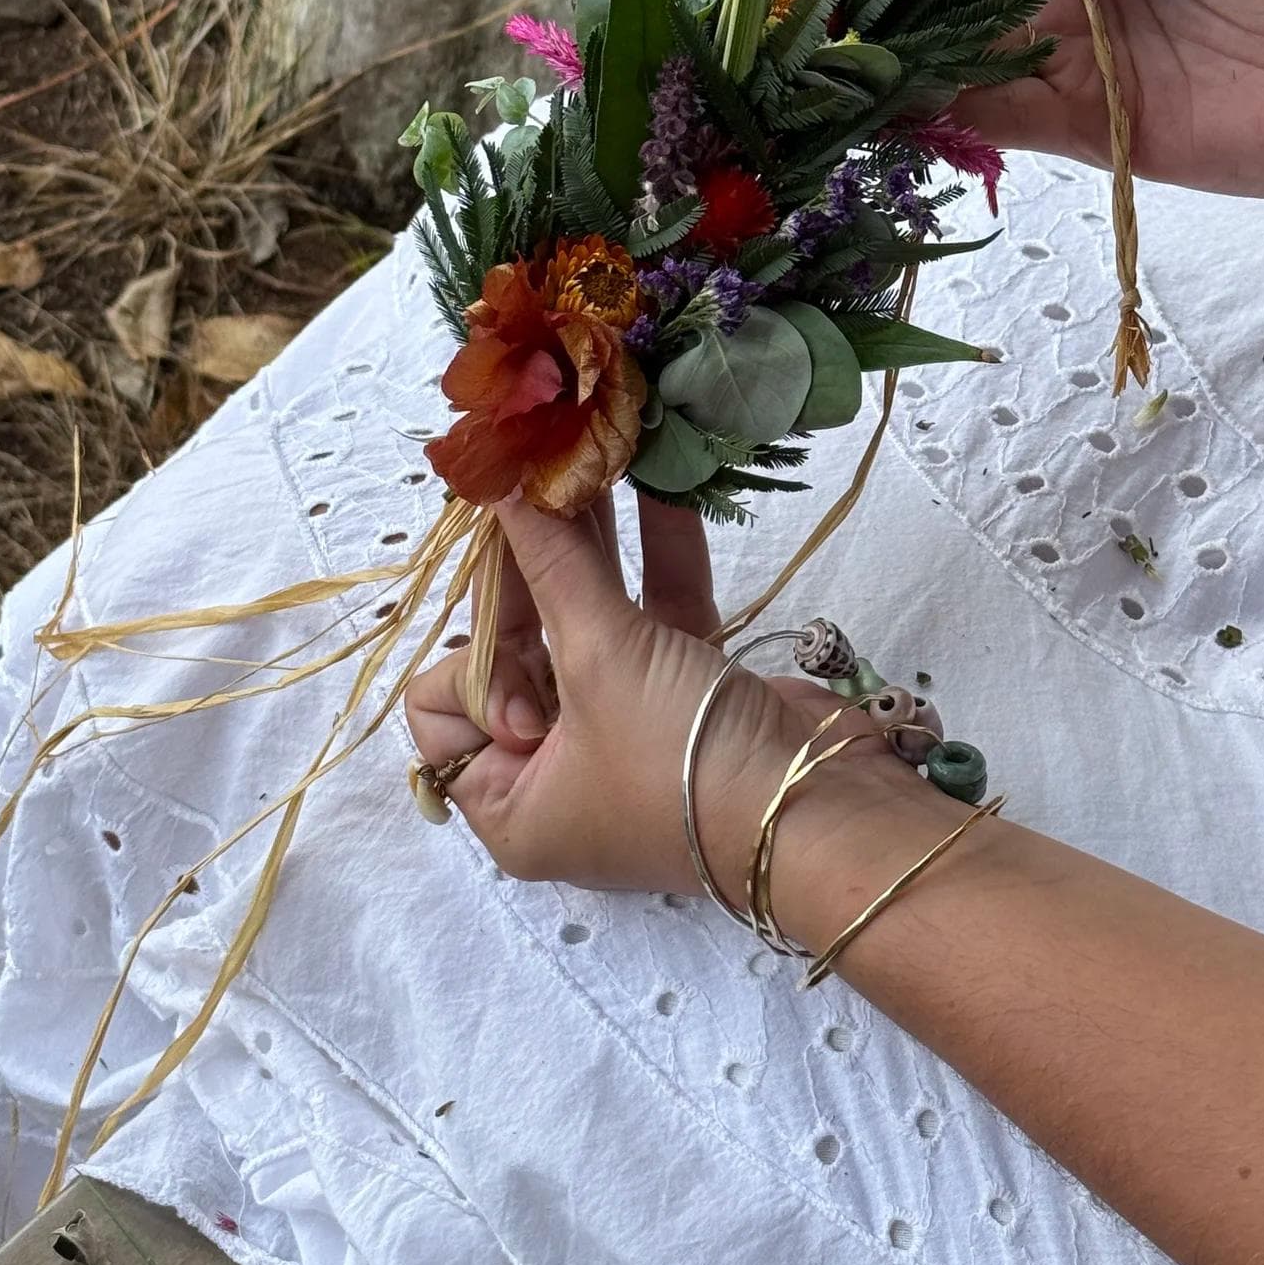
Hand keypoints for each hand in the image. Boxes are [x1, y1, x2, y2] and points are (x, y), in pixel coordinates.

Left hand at [403, 497, 916, 900]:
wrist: (822, 807)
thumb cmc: (681, 762)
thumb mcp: (598, 660)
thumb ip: (549, 562)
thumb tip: (499, 476)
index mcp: (511, 801)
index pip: (441, 708)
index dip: (471, 660)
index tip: (521, 629)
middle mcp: (557, 769)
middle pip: (513, 648)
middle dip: (531, 571)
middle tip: (535, 492)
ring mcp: (625, 729)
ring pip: (586, 622)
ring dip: (590, 545)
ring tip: (583, 457)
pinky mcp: (688, 693)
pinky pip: (653, 618)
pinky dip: (656, 559)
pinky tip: (658, 482)